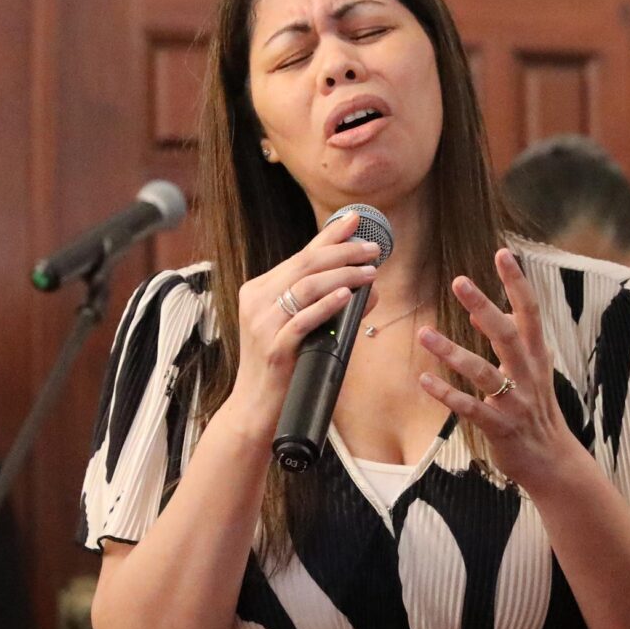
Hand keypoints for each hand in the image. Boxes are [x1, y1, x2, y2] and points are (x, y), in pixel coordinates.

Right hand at [220, 210, 383, 434]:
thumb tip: (371, 289)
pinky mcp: (273, 347)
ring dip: (342, 275)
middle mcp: (257, 301)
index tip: (356, 219)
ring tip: (370, 272)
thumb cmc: (283, 368)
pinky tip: (348, 296)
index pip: (300, 256)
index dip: (329, 235)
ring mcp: (262, 324)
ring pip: (305, 286)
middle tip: (374, 248)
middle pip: (304, 265)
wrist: (255, 408)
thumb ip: (330, 307)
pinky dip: (327, 305)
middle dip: (343, 252)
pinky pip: (303, 319)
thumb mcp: (303, 330)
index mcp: (259, 290)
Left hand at [417, 248, 586, 493]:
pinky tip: (424, 381)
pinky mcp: (500, 427)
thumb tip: (480, 314)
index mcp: (537, 356)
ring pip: (482, 372)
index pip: (530, 311)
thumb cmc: (536, 410)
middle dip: (484, 306)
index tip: (503, 252)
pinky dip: (447, 394)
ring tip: (424, 333)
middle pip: (506, 334)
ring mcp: (515, 401)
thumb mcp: (529, 371)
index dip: (517, 282)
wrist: (552, 460)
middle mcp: (529, 374)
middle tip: (459, 280)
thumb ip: (507, 342)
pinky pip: (470, 408)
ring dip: (452, 352)